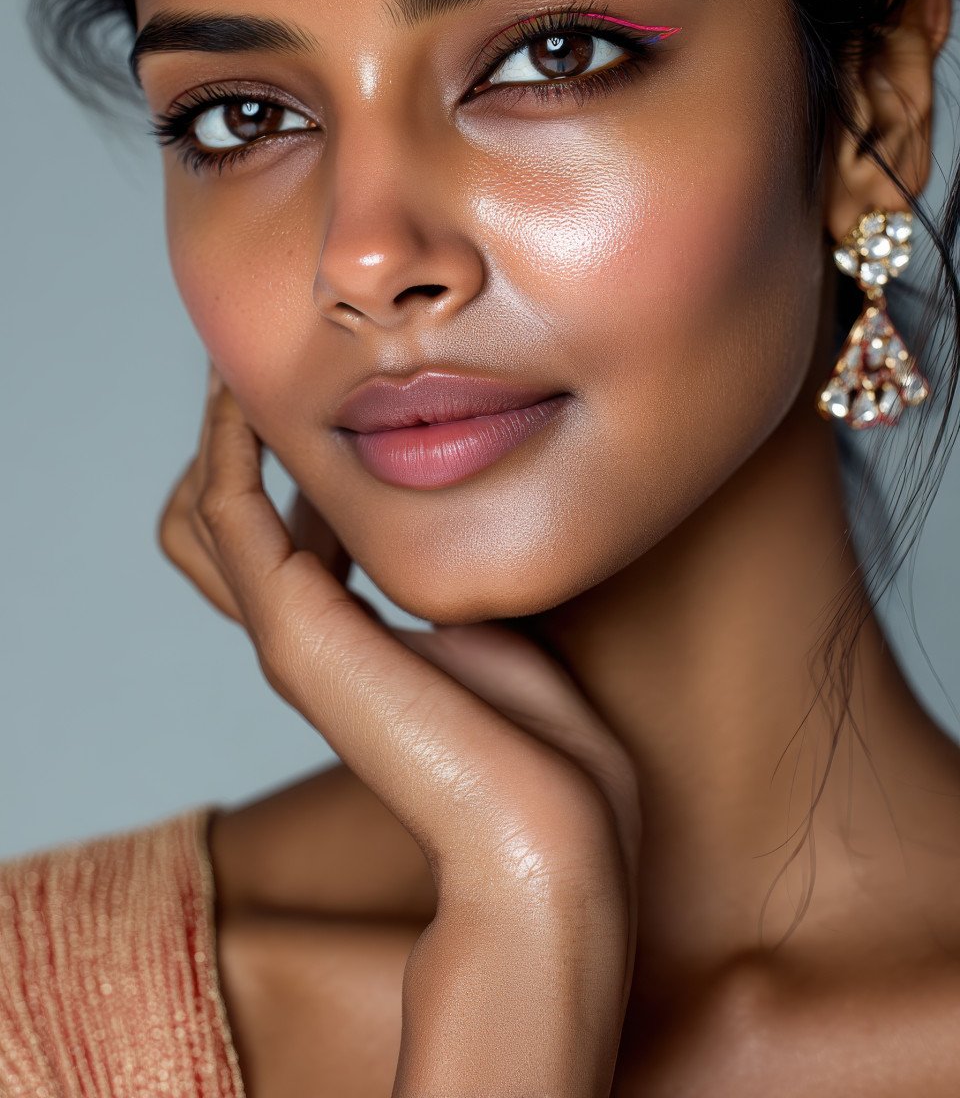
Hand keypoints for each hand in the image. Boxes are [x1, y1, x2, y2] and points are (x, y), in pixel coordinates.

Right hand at [158, 363, 640, 1097]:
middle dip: (241, 439)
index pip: (274, 534)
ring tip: (260, 365)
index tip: (323, 394)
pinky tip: (257, 395)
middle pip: (216, 524)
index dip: (286, 459)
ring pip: (204, 511)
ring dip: (229, 429)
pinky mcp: (293, 628)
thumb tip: (465, 512)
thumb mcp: (496, 628)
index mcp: (346, 639)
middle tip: (280, 370)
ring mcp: (290, 634)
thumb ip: (457, 576)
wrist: (551, 832)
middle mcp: (304, 635)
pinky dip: (232, 441)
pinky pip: (228, 509)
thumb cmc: (545, 743)